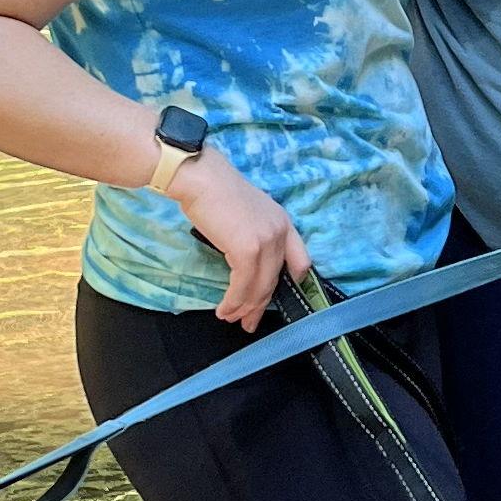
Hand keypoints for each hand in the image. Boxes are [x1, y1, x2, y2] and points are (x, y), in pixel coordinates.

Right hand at [176, 150, 309, 328]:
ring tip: (231, 319)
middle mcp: (280, 233)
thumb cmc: (214, 192)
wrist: (200, 178)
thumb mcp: (246, 212)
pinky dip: (233, 302)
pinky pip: (243, 286)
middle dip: (260, 305)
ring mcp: (266, 242)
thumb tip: (246, 258)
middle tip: (248, 322)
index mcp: (283, 222)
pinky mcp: (247, 251)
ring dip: (244, 308)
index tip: (278, 296)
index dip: (294, 282)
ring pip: (260, 287)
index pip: (300, 260)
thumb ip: (255, 233)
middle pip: (275, 280)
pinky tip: (224, 309)